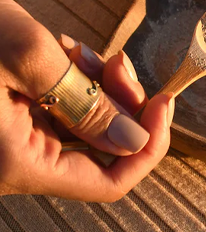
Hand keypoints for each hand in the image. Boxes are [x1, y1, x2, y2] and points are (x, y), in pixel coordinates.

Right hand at [0, 0, 173, 200]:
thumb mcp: (29, 55)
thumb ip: (87, 102)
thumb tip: (135, 141)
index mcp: (17, 161)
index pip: (108, 182)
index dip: (148, 146)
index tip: (164, 102)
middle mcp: (16, 160)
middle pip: (101, 148)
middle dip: (118, 100)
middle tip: (116, 59)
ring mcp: (14, 138)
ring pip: (84, 123)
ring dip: (95, 84)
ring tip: (74, 49)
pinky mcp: (11, 117)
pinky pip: (61, 107)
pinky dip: (73, 79)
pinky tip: (61, 51)